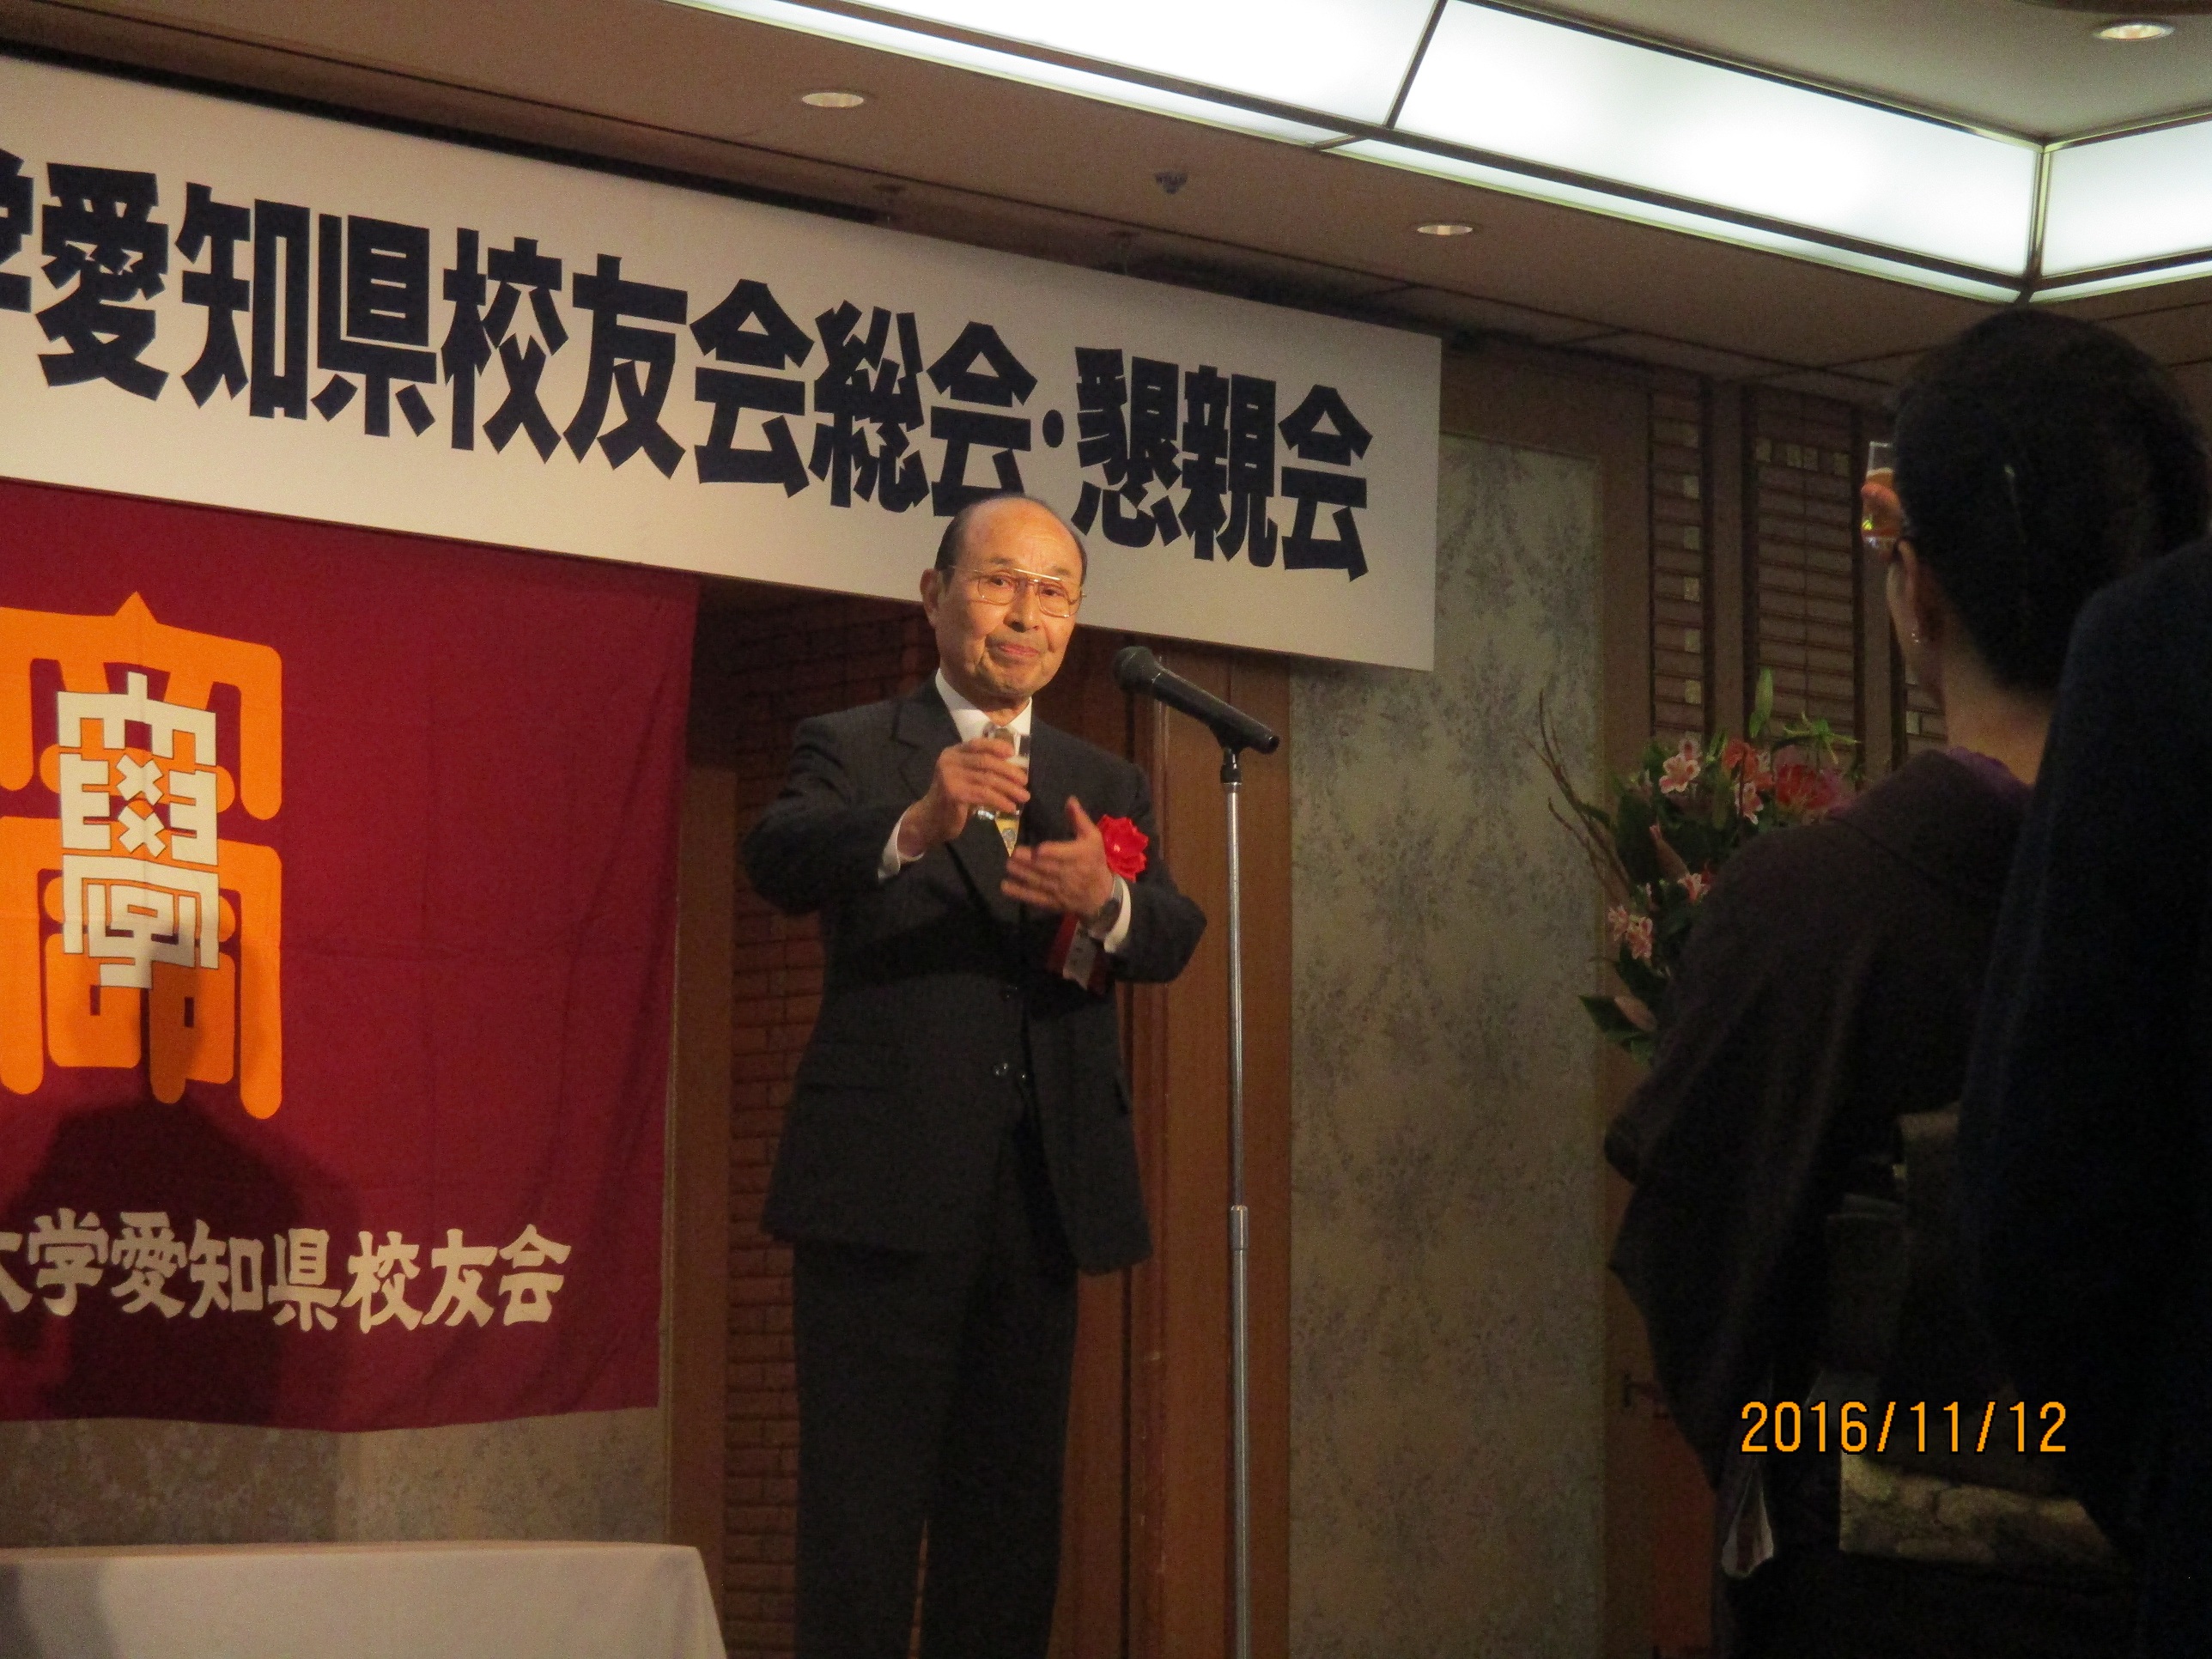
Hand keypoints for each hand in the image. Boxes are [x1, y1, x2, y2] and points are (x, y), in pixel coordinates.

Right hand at [898, 736, 1030, 855]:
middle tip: (1025, 782)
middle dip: (1009, 771)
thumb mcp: (966, 778)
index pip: (977, 744)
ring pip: (987, 779)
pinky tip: (1010, 807)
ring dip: (1009, 789)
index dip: (996, 746)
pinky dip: (1000, 801)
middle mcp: (949, 761)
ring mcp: (949, 776)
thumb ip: (981, 768)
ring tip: (1023, 797)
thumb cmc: (953, 799)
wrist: (931, 820)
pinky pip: (983, 795)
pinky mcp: (953, 793)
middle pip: (986, 762)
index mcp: (953, 753)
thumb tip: (1014, 767)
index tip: (1013, 753)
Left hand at [1003, 797, 1115, 917]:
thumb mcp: (1093, 838)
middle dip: (1029, 862)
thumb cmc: (1094, 861)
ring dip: (1022, 874)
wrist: (1101, 895)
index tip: (1039, 849)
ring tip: (1008, 866)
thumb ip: (1079, 819)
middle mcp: (1069, 873)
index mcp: (1079, 856)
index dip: (1052, 853)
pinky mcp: (1052, 902)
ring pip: (1038, 882)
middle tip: (1012, 854)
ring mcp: (1059, 890)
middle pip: (1047, 868)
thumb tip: (1069, 800)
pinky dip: (1020, 893)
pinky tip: (1005, 886)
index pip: (1064, 855)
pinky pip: (1034, 897)